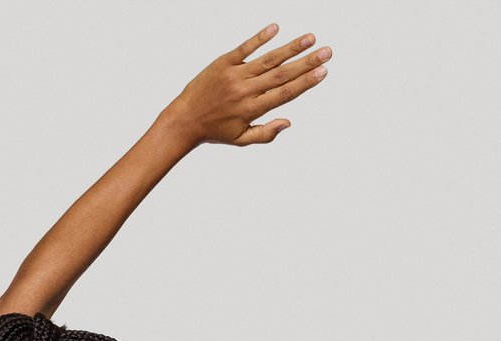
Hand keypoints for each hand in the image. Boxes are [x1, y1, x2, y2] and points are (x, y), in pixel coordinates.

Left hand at [165, 21, 332, 147]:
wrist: (184, 120)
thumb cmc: (214, 131)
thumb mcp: (240, 140)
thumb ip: (266, 133)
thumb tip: (288, 123)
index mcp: (251, 110)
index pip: (284, 93)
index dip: (305, 83)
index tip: (323, 72)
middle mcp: (245, 91)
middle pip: (281, 74)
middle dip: (306, 63)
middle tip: (327, 52)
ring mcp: (234, 75)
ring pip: (267, 59)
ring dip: (290, 48)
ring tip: (310, 38)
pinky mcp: (223, 63)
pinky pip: (244, 48)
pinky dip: (259, 38)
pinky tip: (275, 28)